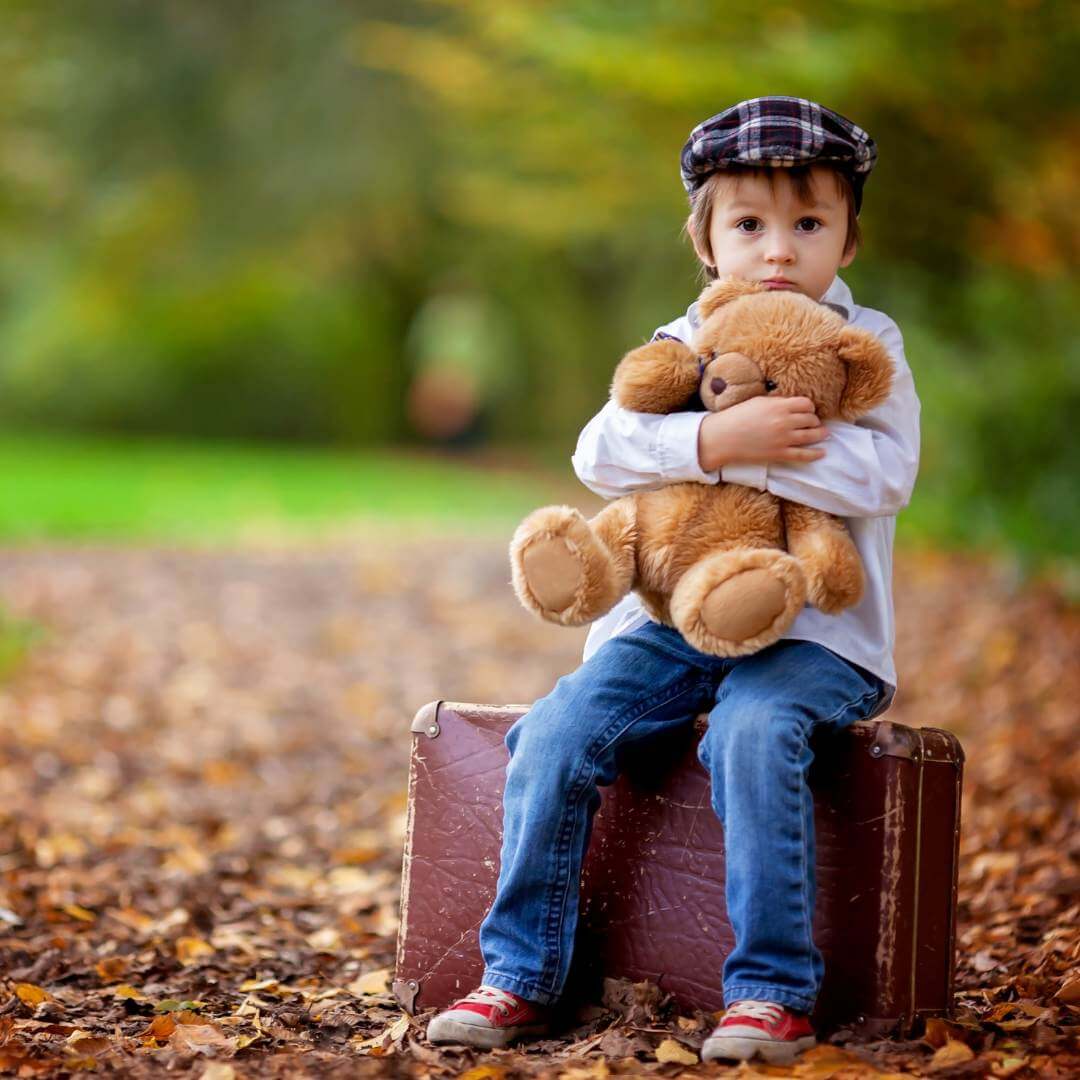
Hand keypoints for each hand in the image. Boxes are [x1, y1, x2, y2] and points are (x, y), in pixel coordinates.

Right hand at [697, 396, 828, 471]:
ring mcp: (783, 439)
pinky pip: (803, 455)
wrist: (723, 437)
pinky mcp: (779, 454)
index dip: (809, 407)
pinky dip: (815, 454)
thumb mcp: (758, 401)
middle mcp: (785, 422)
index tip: (807, 410)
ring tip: (824, 434)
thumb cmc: (737, 416)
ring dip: (820, 434)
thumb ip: (777, 402)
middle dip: (814, 420)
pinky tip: (822, 452)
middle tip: (813, 422)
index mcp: (779, 406)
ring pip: (812, 436)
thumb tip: (791, 403)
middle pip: (812, 419)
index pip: (807, 404)